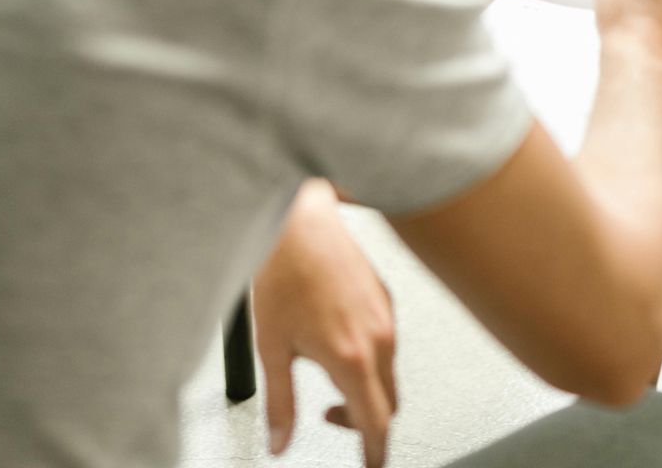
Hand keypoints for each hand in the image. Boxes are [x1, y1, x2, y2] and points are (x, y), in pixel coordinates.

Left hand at [251, 180, 397, 467]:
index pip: (375, 422)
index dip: (373, 451)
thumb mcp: (271, 347)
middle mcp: (378, 337)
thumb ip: (279, 403)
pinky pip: (387, 344)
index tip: (369, 464)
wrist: (298, 219)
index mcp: (352, 356)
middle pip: (389, 402)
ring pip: (389, 372)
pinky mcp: (385, 299)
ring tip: (326, 373)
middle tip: (332, 420)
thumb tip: (280, 441)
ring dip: (366, 387)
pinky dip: (370, 359)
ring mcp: (386, 316)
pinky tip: (337, 343)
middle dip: (365, 422)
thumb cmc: (284, 270)